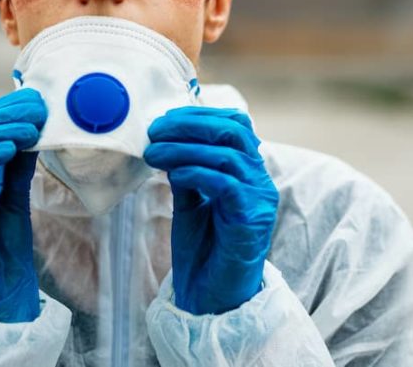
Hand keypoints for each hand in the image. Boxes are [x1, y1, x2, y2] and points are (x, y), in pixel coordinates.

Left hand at [144, 106, 278, 314]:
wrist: (213, 297)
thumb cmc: (204, 250)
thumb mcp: (190, 201)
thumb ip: (186, 171)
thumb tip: (166, 142)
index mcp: (247, 171)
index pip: (234, 124)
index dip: (199, 114)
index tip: (163, 119)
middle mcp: (259, 180)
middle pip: (234, 130)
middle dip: (191, 124)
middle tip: (156, 130)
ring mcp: (259, 199)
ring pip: (227, 154)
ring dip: (185, 147)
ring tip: (153, 152)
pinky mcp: (252, 220)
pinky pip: (226, 184)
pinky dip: (197, 172)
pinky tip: (174, 175)